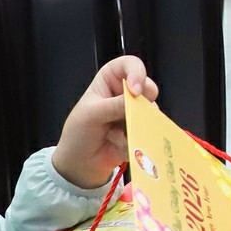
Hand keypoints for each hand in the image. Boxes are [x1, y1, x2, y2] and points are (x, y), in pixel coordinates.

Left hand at [51, 56, 157, 189]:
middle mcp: (125, 94)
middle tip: (131, 117)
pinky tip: (116, 146)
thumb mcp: (91, 115)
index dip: (137, 73)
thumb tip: (137, 99)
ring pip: (151, 114)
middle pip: (148, 89)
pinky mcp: (141, 132)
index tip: (135, 91)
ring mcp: (135, 113)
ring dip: (133, 127)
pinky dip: (133, 141)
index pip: (129, 65)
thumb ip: (114, 105)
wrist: (80, 165)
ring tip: (114, 137)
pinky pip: (148, 133)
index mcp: (110, 80)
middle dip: (141, 105)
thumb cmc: (79, 133)